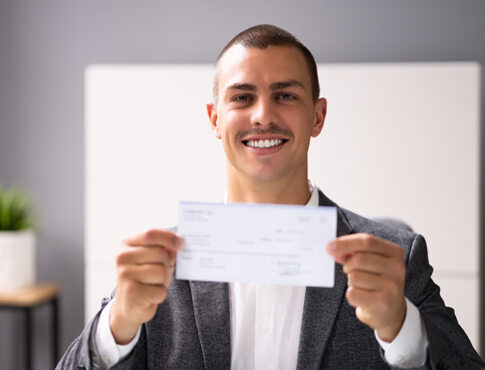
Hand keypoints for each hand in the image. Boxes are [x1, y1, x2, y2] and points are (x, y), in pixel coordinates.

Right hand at [110, 229, 183, 343]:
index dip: (169, 237)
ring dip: (164, 280)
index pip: (150, 234)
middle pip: (160, 253)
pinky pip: (161, 290)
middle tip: (162, 270)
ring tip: (154, 283)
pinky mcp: (132, 293)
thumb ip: (164, 248)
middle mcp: (122, 257)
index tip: (180, 243)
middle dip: (167, 263)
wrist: (129, 305)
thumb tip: (179, 242)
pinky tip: (150, 295)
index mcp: (127, 244)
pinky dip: (160, 294)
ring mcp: (125, 275)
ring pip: (161, 271)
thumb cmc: (145, 277)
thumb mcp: (152, 258)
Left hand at [327, 233, 405, 341]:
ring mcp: (392, 286)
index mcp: (394, 253)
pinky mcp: (383, 302)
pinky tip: (361, 297)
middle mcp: (397, 268)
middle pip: (358, 259)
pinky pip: (353, 293)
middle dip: (347, 266)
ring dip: (351, 281)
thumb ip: (352, 252)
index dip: (346, 243)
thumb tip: (333, 248)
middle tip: (350, 272)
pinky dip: (351, 294)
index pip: (367, 241)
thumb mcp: (370, 262)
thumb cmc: (376, 281)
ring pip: (354, 276)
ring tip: (361, 286)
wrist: (390, 310)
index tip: (329, 246)